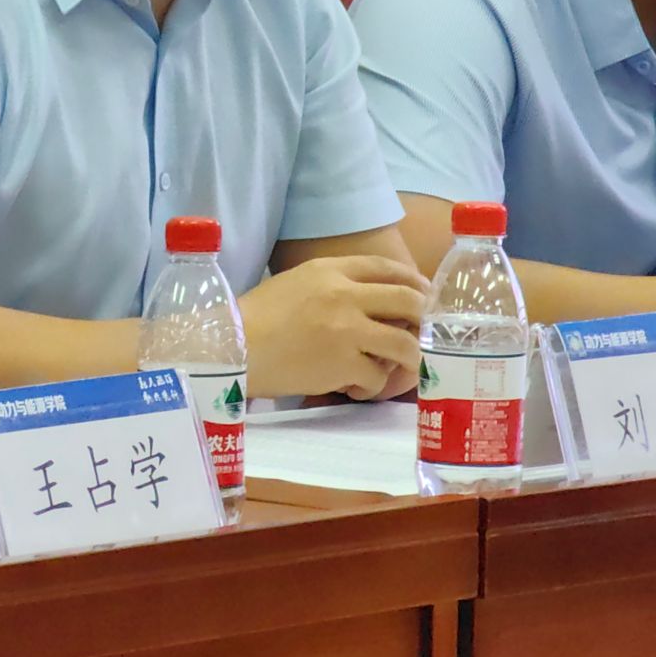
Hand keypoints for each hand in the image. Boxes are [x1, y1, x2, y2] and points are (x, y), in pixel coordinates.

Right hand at [239, 255, 430, 400]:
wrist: (232, 348)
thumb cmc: (257, 317)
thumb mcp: (295, 283)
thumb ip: (333, 285)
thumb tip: (371, 303)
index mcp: (330, 270)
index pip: (386, 268)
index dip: (412, 281)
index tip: (423, 294)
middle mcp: (345, 295)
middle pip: (408, 301)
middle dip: (423, 318)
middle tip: (423, 333)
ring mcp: (348, 330)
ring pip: (404, 344)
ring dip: (405, 360)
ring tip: (393, 369)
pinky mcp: (344, 365)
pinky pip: (377, 379)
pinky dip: (370, 388)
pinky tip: (354, 388)